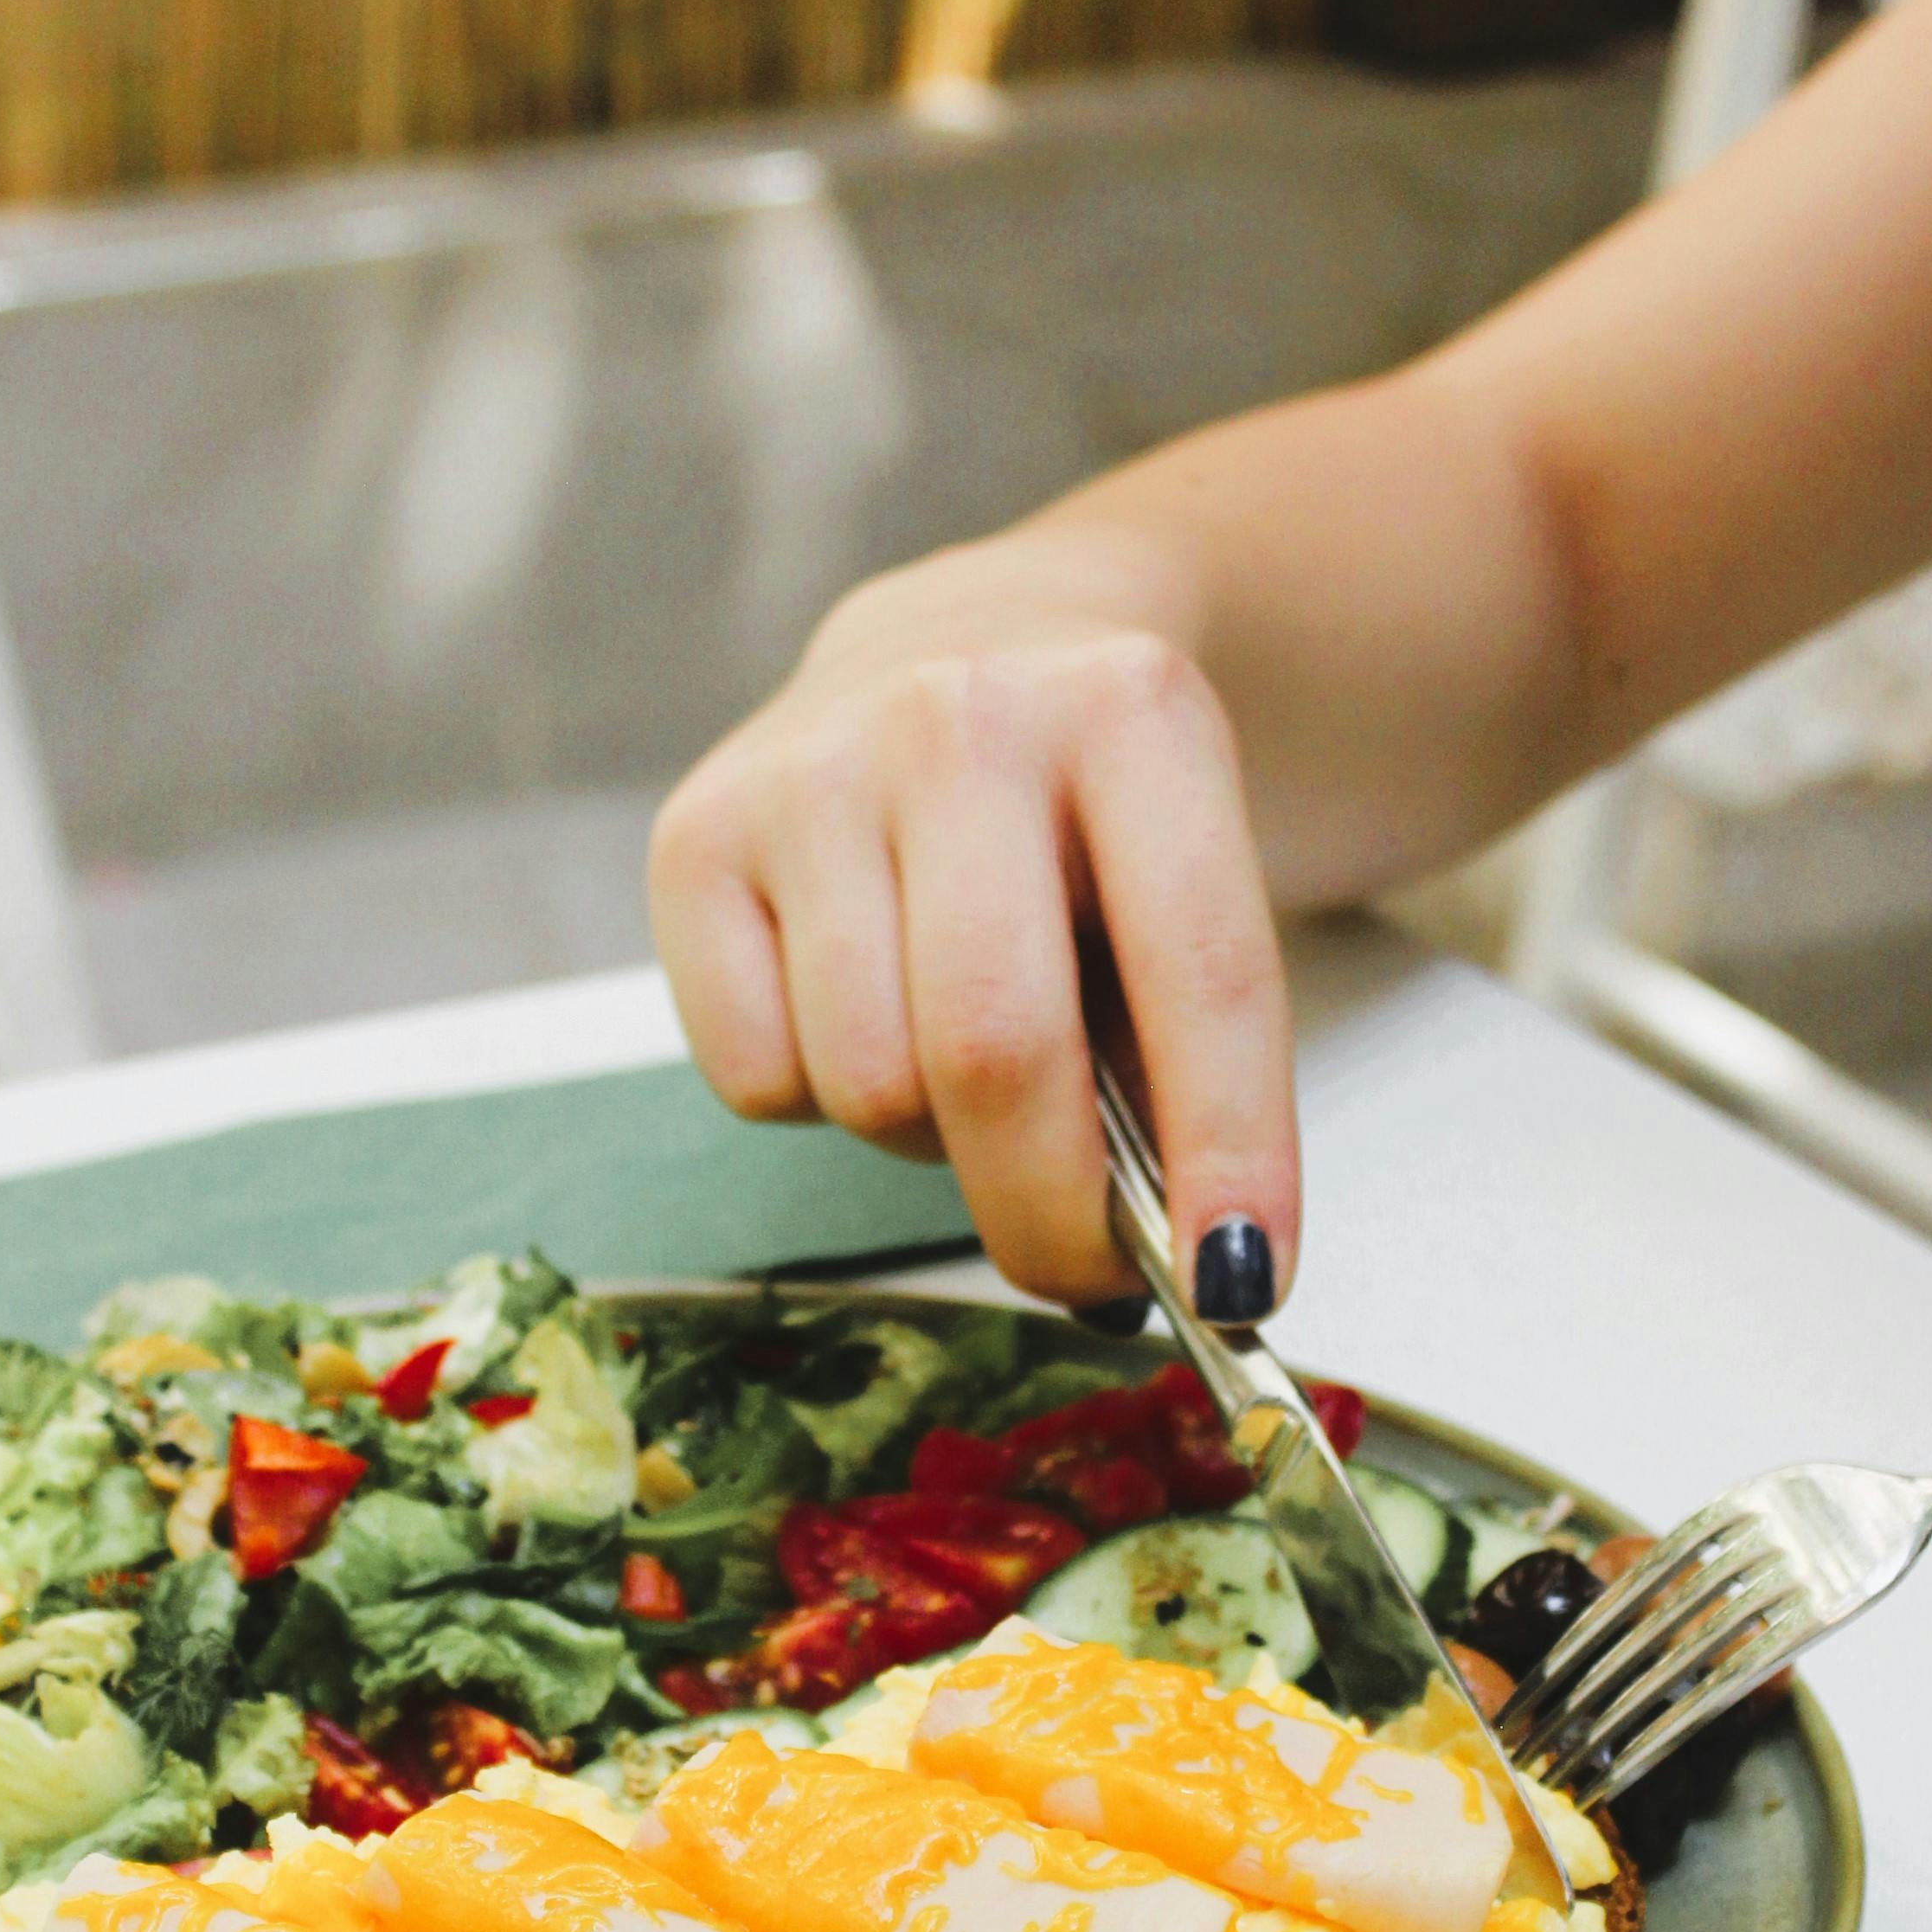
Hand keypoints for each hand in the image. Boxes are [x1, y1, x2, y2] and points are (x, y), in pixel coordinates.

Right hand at [648, 521, 1299, 1311]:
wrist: (968, 648)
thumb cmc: (1096, 821)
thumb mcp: (1188, 890)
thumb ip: (1187, 1058)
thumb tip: (1182, 1264)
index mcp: (1133, 714)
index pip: (1200, 970)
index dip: (1227, 1147)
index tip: (1238, 1283)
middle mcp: (960, 718)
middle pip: (995, 1051)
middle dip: (1050, 1216)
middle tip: (1086, 1273)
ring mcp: (811, 769)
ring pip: (868, 1084)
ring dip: (930, 1140)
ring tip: (964, 1061)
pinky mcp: (693, 832)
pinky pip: (755, 1079)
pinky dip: (815, 1097)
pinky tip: (856, 1006)